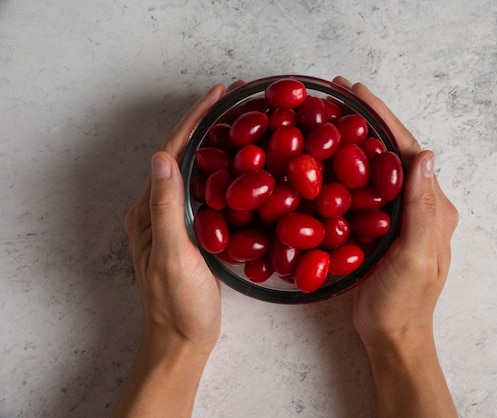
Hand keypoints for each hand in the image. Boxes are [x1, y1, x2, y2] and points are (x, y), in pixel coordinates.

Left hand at [124, 84, 227, 351]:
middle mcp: (159, 209)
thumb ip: (165, 209)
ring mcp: (177, 221)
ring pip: (198, 172)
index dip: (195, 121)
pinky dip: (227, 172)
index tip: (218, 94)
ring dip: (217, 144)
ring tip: (243, 123)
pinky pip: (209, 192)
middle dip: (207, 125)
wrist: (182, 341)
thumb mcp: (171, 256)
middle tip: (237, 101)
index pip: (171, 153)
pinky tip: (246, 167)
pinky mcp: (195, 233)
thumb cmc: (177, 304)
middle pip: (183, 156)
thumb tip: (161, 158)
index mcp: (149, 210)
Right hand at [333, 76, 457, 416]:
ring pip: (378, 167)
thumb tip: (426, 155)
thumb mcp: (414, 257)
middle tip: (338, 95)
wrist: (394, 336)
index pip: (408, 150)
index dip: (382, 118)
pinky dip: (348, 167)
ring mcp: (400, 215)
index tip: (356, 91)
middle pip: (392, 152)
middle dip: (368, 121)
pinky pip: (366, 188)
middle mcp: (420, 204)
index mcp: (433, 206)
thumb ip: (421, 209)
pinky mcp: (382, 227)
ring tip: (330, 117)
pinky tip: (327, 159)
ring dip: (357, 139)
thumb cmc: (404, 303)